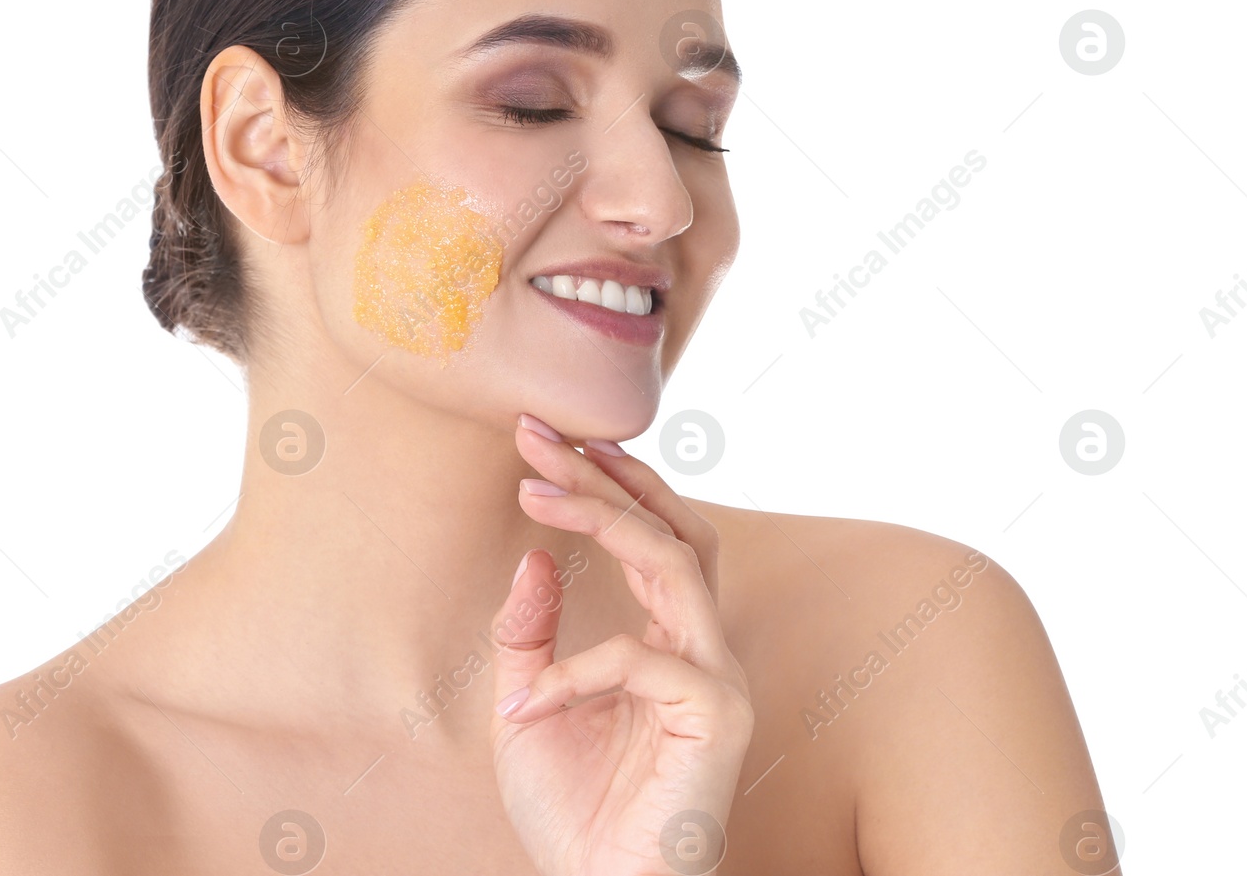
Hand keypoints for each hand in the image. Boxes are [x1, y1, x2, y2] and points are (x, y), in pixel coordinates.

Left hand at [488, 414, 753, 875]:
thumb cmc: (572, 812)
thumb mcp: (527, 703)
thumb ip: (531, 632)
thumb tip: (533, 557)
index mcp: (664, 639)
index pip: (650, 536)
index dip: (602, 482)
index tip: (540, 440)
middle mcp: (701, 647)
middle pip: (672, 528)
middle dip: (606, 474)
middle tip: (538, 434)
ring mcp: (718, 678)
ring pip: (677, 562)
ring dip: (603, 518)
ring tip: (535, 493)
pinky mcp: (719, 716)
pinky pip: (645, 660)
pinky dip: (578, 668)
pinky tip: (530, 701)